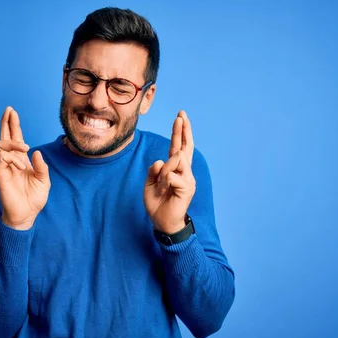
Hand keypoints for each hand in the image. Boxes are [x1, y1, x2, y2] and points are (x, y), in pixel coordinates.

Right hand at [0, 106, 49, 229]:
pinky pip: (2, 158)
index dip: (14, 125)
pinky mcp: (0, 174)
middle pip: (5, 137)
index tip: (12, 112)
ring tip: (24, 149)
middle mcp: (11, 161)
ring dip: (14, 143)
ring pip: (1, 145)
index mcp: (22, 160)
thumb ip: (41, 166)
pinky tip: (21, 165)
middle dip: (6, 122)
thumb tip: (35, 151)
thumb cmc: (34, 199)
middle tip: (9, 110)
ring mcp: (4, 166)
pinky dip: (12, 157)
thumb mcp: (44, 180)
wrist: (26, 215)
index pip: (16, 139)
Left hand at [144, 110, 195, 233]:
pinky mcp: (187, 188)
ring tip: (162, 184)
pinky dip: (165, 181)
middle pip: (185, 147)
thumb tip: (160, 161)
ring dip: (165, 171)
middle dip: (183, 130)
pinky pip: (173, 176)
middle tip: (180, 115)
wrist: (162, 221)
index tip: (180, 117)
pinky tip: (165, 190)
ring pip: (177, 161)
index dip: (180, 132)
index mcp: (175, 169)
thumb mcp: (150, 183)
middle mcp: (184, 172)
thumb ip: (153, 171)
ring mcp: (188, 179)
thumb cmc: (157, 202)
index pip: (179, 146)